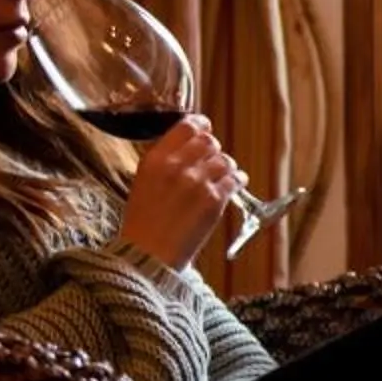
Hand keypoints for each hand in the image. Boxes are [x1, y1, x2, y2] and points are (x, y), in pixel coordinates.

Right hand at [116, 117, 242, 271]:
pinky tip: (235, 184)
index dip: (200, 125)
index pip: (186, 127)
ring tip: (224, 175)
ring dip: (227, 166)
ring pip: (225, 160)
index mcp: (155, 159)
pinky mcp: (214, 200)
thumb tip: (186, 148)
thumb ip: (164, 162)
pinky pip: (235, 179)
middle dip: (214, 149)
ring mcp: (197, 182)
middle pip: (209, 141)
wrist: (148, 255)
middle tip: (213, 159)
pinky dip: (238, 180)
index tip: (205, 127)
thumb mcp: (143, 183)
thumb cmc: (143, 224)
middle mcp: (176, 166)